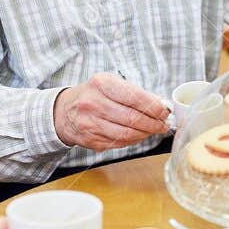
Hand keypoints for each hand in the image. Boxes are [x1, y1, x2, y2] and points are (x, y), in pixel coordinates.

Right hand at [52, 73, 170, 150]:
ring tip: (153, 130)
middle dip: (153, 123)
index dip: (153, 107)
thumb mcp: (110, 84)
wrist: (64, 111)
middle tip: (163, 124)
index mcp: (101, 84)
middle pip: (132, 118)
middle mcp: (93, 103)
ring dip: (145, 134)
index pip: (134, 97)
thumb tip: (160, 105)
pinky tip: (138, 135)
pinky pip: (118, 143)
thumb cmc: (92, 95)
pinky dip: (132, 140)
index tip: (164, 111)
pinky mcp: (90, 140)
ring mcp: (90, 123)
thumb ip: (134, 93)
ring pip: (126, 134)